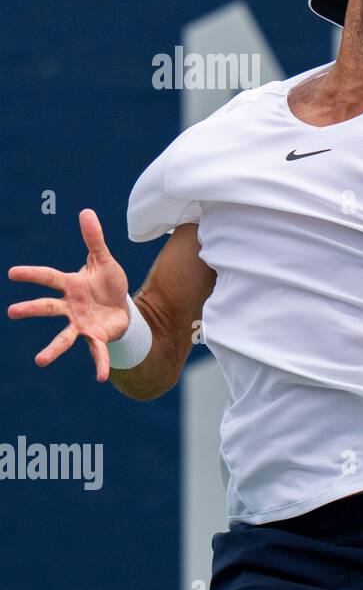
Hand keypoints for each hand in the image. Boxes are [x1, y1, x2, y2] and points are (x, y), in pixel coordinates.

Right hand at [8, 209, 131, 382]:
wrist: (122, 307)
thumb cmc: (107, 283)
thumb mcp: (104, 260)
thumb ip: (94, 239)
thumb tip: (86, 211)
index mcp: (71, 285)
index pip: (49, 277)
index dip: (32, 274)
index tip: (12, 272)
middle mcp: (71, 307)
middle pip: (49, 307)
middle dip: (32, 309)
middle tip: (12, 312)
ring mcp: (82, 324)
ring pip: (65, 337)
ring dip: (53, 349)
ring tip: (40, 361)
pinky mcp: (97, 337)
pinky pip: (97, 352)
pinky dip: (100, 364)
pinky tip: (101, 378)